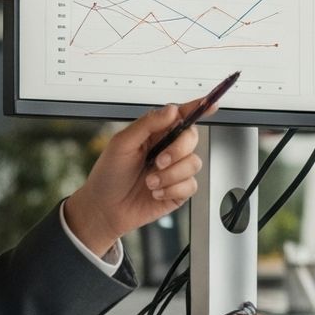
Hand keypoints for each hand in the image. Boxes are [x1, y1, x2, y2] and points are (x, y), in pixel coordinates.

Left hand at [64, 104, 203, 256]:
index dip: (199, 108)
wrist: (104, 210)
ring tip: (150, 182)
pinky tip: (156, 193)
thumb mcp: (121, 144)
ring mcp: (175, 170)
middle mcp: (169, 149)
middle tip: (159, 161)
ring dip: (170, 175)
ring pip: (193, 163)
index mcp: (156, 133)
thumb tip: (171, 110)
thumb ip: (147, 124)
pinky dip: (171, 189)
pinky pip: (191, 185)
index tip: (211, 104)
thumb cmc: (108, 176)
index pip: (181, 115)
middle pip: (192, 138)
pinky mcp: (179, 190)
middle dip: (178, 150)